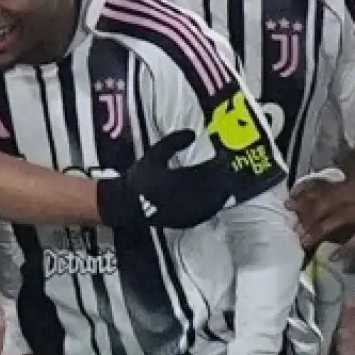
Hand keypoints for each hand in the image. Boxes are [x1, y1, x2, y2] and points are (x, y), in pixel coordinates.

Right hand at [98, 130, 237, 228]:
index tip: (223, 155)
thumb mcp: (154, 155)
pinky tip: (217, 198)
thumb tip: (192, 133)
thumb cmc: (140, 178)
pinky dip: (215, 204)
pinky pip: (207, 213)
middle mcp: (186, 197)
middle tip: (228, 167)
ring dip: (222, 190)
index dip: (219, 163)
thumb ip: (173, 142)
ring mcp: (188, 212)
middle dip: (224, 176)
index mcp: (179, 179)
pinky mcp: (187, 221)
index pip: (207, 170)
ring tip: (226, 181)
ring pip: (214, 201)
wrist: (127, 204)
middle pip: (215, 186)